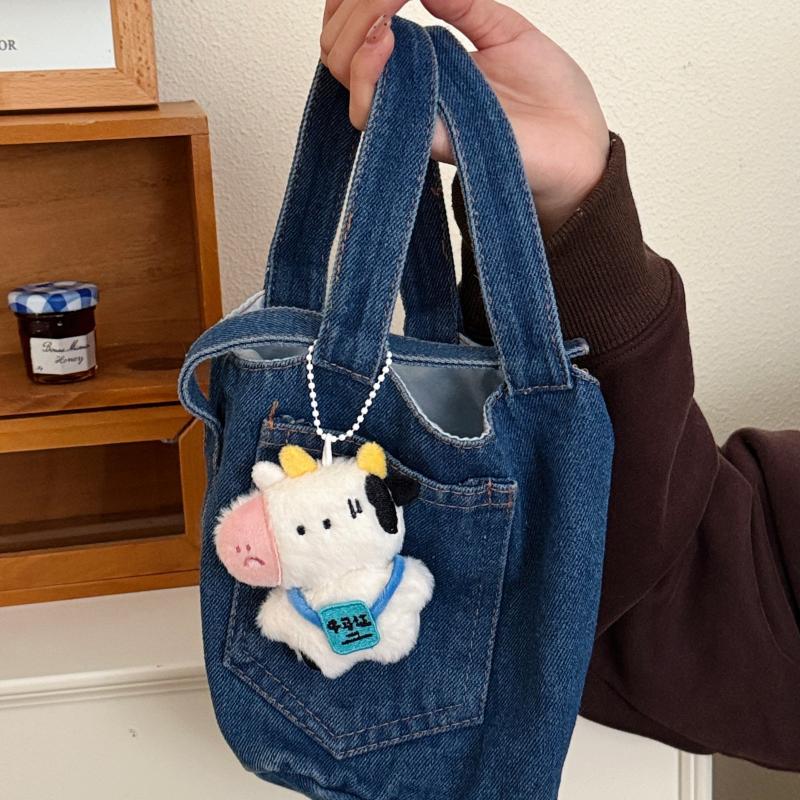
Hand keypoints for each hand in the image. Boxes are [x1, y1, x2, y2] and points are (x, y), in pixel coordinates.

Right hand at [320, 0, 609, 235]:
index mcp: (424, 64)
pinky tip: (388, 38)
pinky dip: (370, 73)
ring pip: (347, 78)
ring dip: (353, 35)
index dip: (358, 1)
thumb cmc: (549, 99)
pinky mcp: (431, 141)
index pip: (360, 29)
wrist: (579, 148)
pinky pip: (376, 115)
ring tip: (384, 15)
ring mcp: (417, 117)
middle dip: (351, 10)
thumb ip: (463, 6)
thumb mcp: (505, 31)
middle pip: (338, 49)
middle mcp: (411, 92)